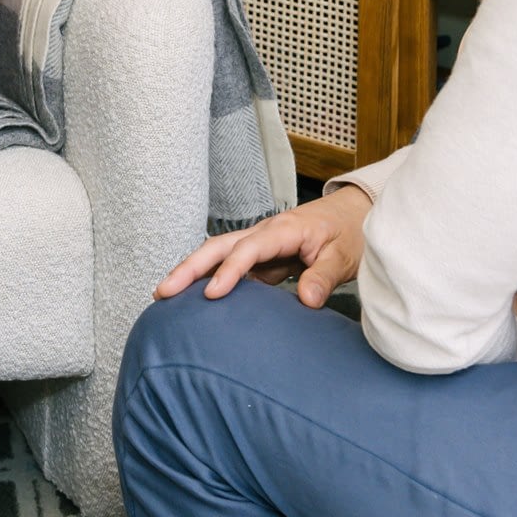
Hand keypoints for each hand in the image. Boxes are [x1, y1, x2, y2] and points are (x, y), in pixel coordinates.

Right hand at [154, 186, 371, 308]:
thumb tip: (307, 301)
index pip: (249, 249)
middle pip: (218, 246)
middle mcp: (264, 232)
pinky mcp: (261, 258)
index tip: (212, 295)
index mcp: (283, 230)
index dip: (229, 271)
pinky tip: (193, 300)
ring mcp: (259, 244)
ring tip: (164, 296)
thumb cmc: (349, 232)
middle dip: (189, 267)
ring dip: (191, 272)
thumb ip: (325, 276)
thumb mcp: (345, 255)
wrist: (353, 215)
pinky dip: (208, 278)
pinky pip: (229, 266)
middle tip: (163, 292)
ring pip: (218, 254)